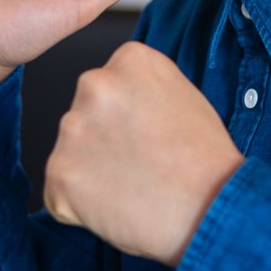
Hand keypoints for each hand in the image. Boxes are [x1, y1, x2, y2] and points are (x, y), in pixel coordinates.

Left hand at [44, 42, 242, 265]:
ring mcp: (72, 128)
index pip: (109, 86)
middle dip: (102, 141)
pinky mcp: (59, 171)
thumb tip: (122, 107)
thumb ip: (143, 91)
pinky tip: (116, 207)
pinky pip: (60, 193)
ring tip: (132, 187)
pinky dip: (80, 206)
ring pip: (71, 153)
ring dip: (91, 173)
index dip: (126, 119)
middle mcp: (94, 84)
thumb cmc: (206, 162)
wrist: (211, 210)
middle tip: (139, 164)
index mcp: (129, 60)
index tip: (146, 134)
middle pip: (85, 116)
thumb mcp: (184, 97)